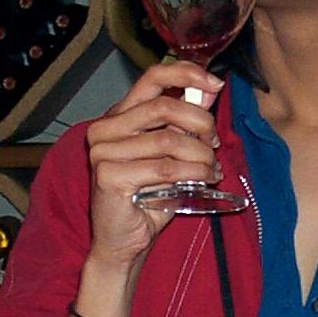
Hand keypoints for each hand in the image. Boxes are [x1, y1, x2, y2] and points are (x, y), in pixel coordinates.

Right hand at [85, 63, 224, 274]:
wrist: (125, 242)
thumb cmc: (148, 199)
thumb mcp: (171, 154)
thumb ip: (184, 123)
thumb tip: (210, 90)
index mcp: (119, 116)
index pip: (152, 77)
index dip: (186, 73)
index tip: (215, 84)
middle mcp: (105, 129)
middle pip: (165, 106)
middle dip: (200, 123)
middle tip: (215, 143)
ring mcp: (103, 151)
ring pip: (169, 140)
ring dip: (201, 155)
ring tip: (211, 169)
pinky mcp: (108, 175)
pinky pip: (165, 168)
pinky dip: (192, 173)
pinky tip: (203, 180)